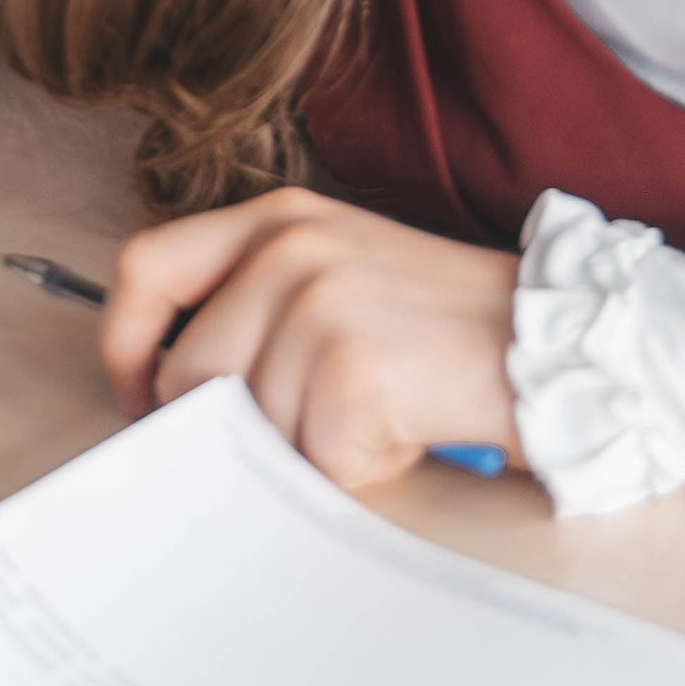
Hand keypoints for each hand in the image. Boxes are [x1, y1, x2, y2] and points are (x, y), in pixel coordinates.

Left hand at [100, 189, 520, 492]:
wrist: (558, 340)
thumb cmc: (445, 324)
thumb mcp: (338, 275)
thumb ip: (256, 306)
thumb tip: (172, 390)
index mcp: (276, 217)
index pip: (146, 267)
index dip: (126, 344)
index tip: (142, 398)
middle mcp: (288, 248)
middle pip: (188, 371)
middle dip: (231, 426)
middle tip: (296, 434)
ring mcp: (317, 306)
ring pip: (247, 426)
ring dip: (304, 449)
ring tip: (370, 418)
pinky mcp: (348, 371)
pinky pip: (308, 458)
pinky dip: (349, 468)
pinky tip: (399, 432)